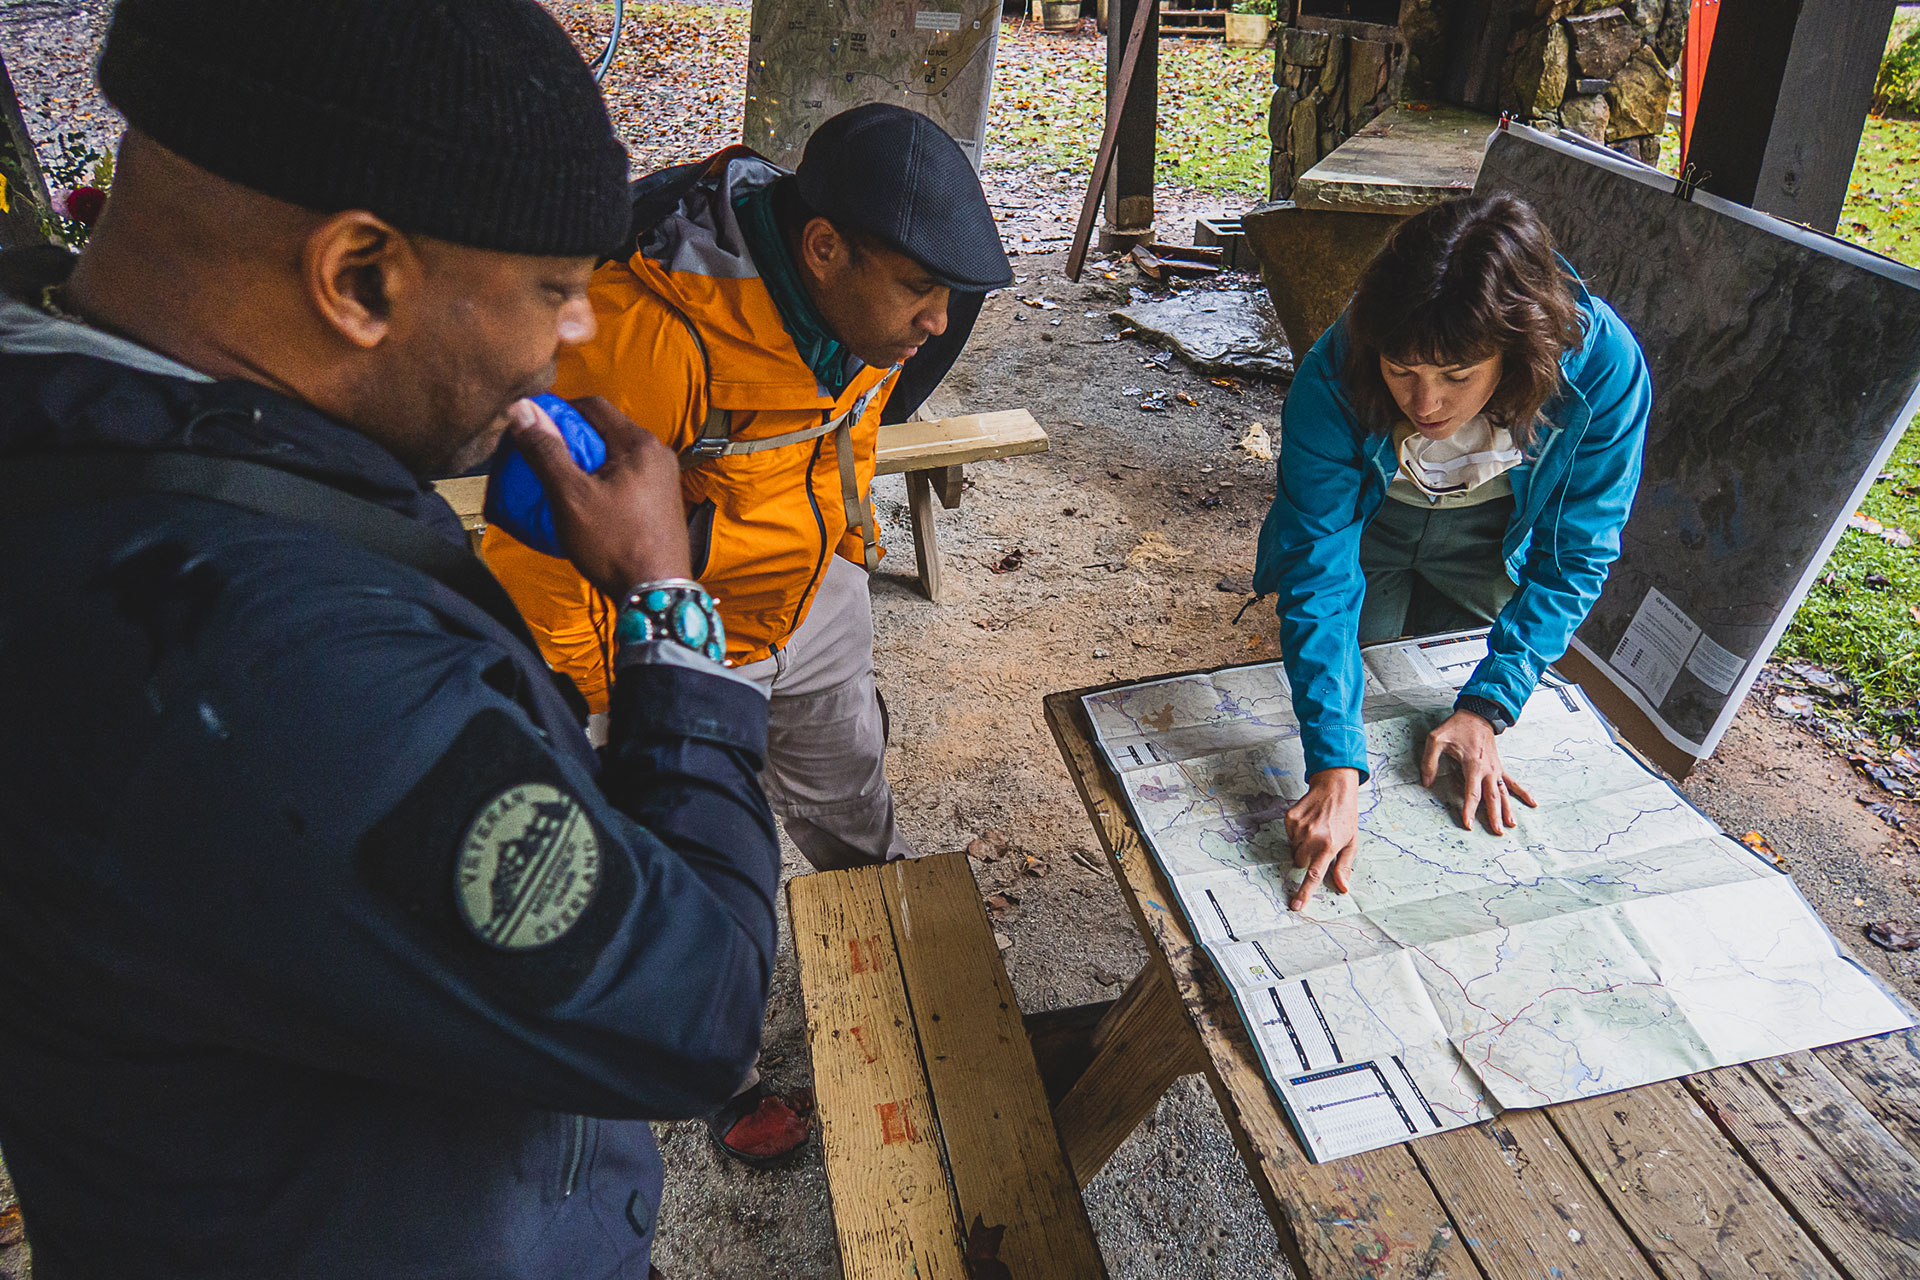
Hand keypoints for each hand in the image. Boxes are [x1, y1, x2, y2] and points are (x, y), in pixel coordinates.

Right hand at [505, 396, 690, 597]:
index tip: (534, 431)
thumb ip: (546, 451)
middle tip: (543, 463)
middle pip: (604, 431)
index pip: (592, 405)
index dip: (558, 412)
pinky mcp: (661, 502)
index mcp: (640, 444)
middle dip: (570, 442)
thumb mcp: (571, 496)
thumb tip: (522, 410)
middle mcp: (658, 455)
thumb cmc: (615, 545)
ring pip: (614, 457)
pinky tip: (584, 506)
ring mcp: (663, 479)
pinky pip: (625, 479)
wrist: (657, 593)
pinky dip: (602, 484)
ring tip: (560, 487)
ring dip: (585, 466)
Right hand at [1283, 768, 1359, 911]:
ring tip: (1315, 831)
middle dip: (1308, 859)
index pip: (1314, 875)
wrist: (1334, 788)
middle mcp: (1312, 837)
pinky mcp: (1290, 819)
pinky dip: (1297, 833)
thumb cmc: (1346, 817)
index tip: (1296, 906)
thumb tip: (1342, 888)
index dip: (1304, 892)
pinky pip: (1289, 836)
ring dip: (1302, 845)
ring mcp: (1299, 827)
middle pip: (1300, 862)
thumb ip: (1344, 867)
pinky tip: (1308, 823)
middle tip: (1319, 846)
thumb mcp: (1351, 843)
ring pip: (1294, 849)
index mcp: (1329, 846)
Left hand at [1420, 710, 1537, 833]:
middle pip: (1492, 797)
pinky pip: (1512, 781)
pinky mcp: (1499, 766)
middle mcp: (1488, 769)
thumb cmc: (1456, 727)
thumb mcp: (1436, 739)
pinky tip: (1532, 802)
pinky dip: (1522, 792)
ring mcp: (1496, 768)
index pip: (1472, 793)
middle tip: (1496, 833)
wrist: (1477, 714)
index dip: (1470, 810)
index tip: (1468, 825)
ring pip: (1503, 792)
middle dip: (1494, 816)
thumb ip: (1429, 761)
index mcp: (1473, 765)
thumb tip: (1426, 782)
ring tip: (1512, 825)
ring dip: (1508, 809)